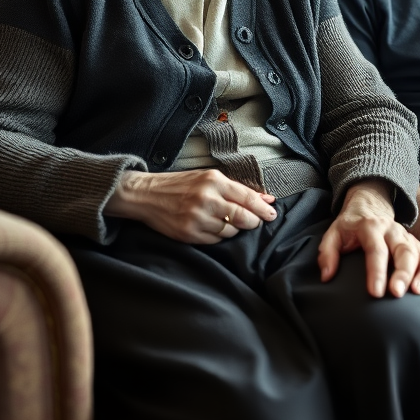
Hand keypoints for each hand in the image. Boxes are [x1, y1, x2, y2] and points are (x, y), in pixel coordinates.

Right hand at [105, 168, 275, 243]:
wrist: (148, 195)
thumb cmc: (181, 184)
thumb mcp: (209, 178)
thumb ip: (237, 189)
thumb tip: (266, 198)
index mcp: (214, 181)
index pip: (247, 198)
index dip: (263, 209)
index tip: (272, 214)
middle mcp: (206, 199)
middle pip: (242, 218)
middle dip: (253, 222)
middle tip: (255, 222)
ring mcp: (197, 218)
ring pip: (230, 231)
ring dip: (234, 228)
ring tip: (227, 221)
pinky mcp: (189, 234)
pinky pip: (215, 240)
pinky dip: (219, 236)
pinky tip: (213, 227)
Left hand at [318, 179, 419, 298]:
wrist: (369, 205)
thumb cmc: (350, 225)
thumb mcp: (333, 233)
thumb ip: (327, 252)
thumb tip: (327, 276)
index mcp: (370, 226)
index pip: (376, 249)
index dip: (376, 272)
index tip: (375, 293)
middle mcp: (392, 230)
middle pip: (402, 250)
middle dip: (402, 272)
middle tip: (397, 293)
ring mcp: (405, 236)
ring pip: (417, 253)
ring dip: (419, 273)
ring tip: (416, 292)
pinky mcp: (414, 243)